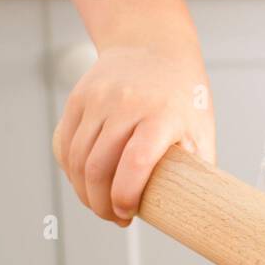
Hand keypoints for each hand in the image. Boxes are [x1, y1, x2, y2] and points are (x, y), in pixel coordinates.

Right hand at [54, 44, 215, 226]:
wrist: (152, 46)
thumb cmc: (181, 93)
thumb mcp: (200, 126)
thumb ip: (198, 166)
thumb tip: (196, 207)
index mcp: (161, 115)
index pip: (136, 161)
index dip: (126, 194)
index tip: (128, 214)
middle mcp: (125, 105)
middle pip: (98, 166)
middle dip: (101, 203)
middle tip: (115, 218)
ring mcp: (97, 100)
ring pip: (76, 159)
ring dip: (84, 192)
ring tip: (101, 205)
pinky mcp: (77, 100)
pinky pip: (65, 145)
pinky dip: (71, 171)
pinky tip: (86, 183)